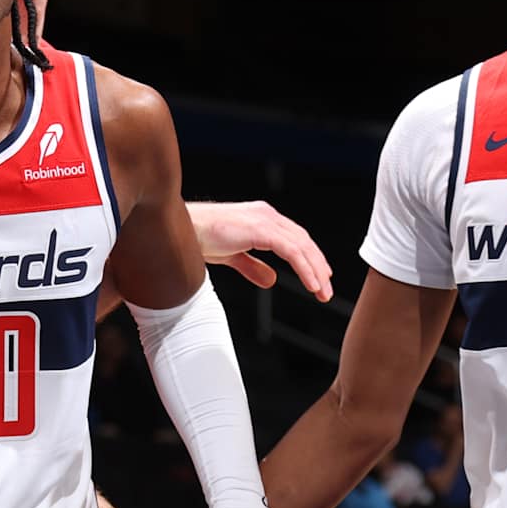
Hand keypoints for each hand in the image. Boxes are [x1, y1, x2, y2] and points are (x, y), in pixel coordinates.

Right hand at [186, 201, 332, 300]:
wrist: (181, 231)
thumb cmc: (198, 238)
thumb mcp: (231, 256)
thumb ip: (252, 266)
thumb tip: (271, 280)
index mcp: (261, 218)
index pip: (294, 238)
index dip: (310, 257)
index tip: (319, 277)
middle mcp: (266, 215)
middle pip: (303, 241)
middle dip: (318, 266)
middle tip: (325, 290)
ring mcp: (264, 220)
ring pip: (301, 246)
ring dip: (315, 271)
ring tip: (322, 292)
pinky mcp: (260, 229)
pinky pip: (291, 250)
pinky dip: (304, 268)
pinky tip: (311, 285)